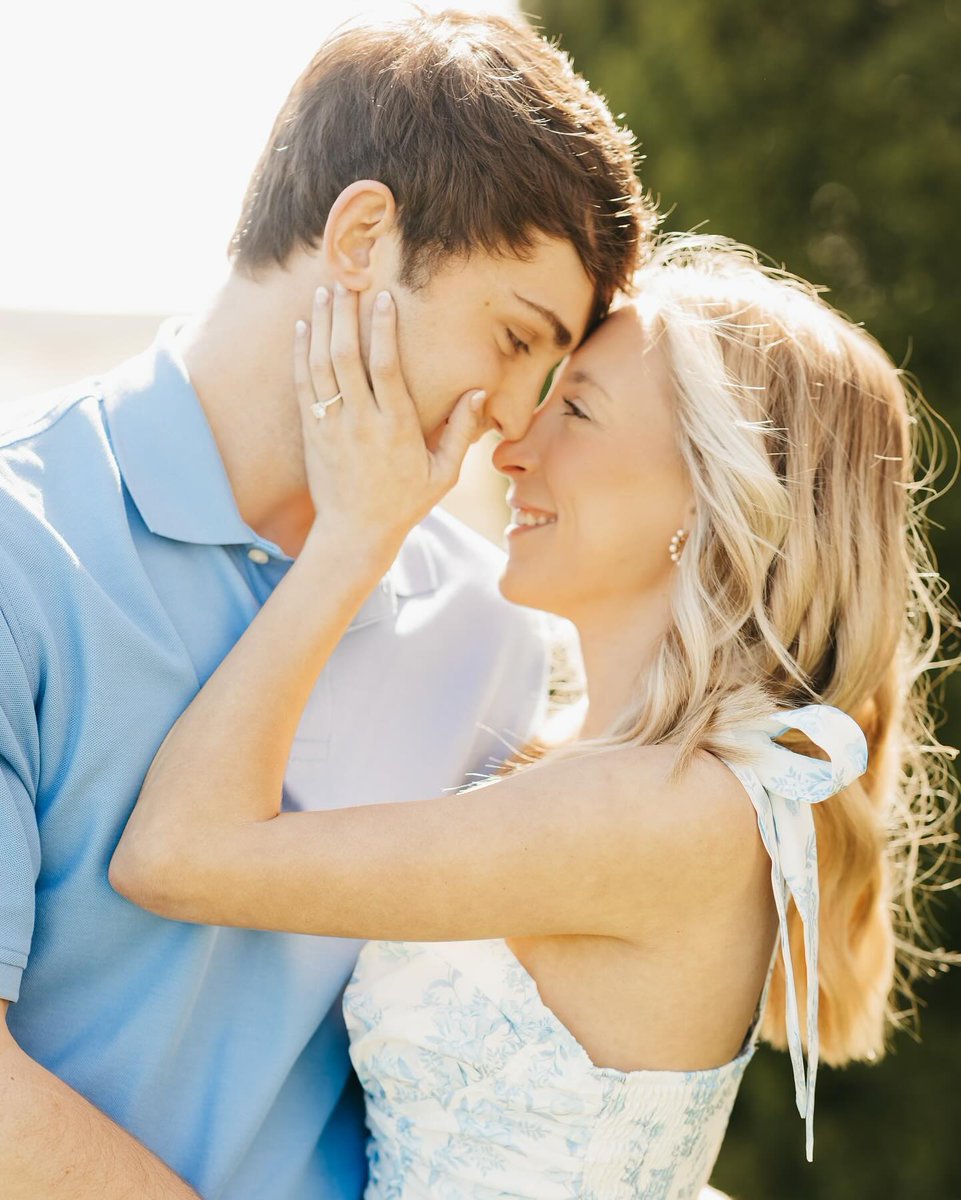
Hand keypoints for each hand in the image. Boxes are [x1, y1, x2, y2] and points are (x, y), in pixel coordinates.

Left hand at [294, 282, 485, 559]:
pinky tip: (302, 327)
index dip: (382, 329)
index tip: (383, 298)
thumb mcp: (443, 474)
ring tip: (324, 292)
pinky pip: (303, 386)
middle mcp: (361, 422)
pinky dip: (300, 354)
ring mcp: (332, 427)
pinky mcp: (312, 434)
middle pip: (347, 356)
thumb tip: (477, 393)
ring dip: (321, 325)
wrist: (355, 534)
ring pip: (321, 365)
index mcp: (396, 427)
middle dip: (345, 314)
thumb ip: (461, 432)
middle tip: (346, 281)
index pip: (386, 367)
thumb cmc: (404, 503)